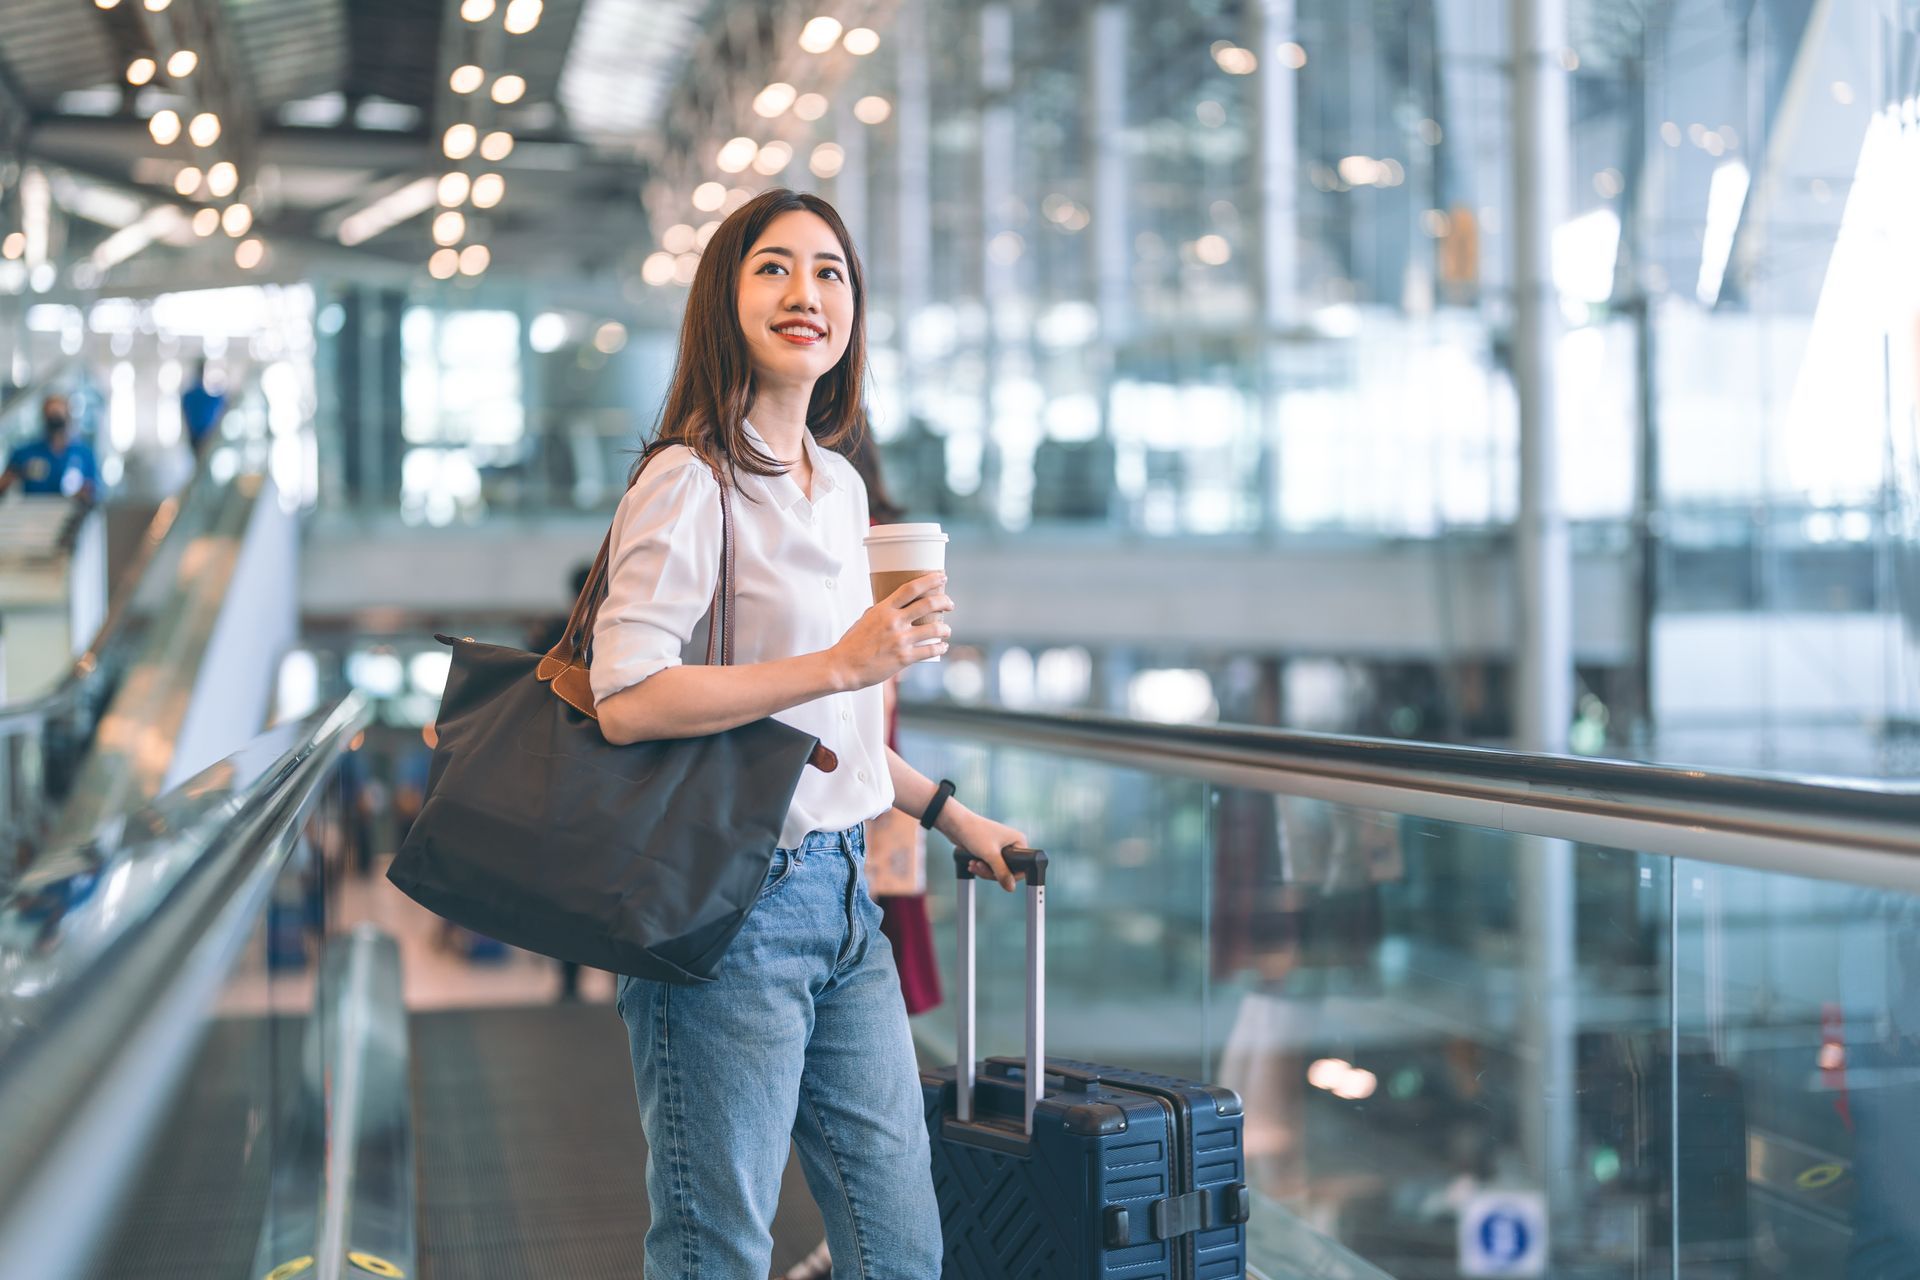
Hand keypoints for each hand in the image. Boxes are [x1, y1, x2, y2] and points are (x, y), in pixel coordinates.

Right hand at [827, 571, 951, 689]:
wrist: (844, 666)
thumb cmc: (852, 644)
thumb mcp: (864, 620)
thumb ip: (880, 612)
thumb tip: (891, 608)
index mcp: (884, 609)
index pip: (911, 588)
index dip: (929, 580)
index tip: (942, 576)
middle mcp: (894, 622)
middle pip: (928, 604)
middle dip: (944, 601)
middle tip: (950, 603)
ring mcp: (900, 640)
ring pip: (934, 629)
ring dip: (945, 629)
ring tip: (947, 630)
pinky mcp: (904, 658)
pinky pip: (930, 651)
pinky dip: (940, 647)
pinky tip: (942, 647)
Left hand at [951, 814, 1031, 892]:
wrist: (956, 823)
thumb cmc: (975, 832)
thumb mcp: (990, 855)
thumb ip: (1002, 873)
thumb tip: (1011, 887)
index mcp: (1018, 841)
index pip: (1022, 867)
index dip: (1010, 875)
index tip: (997, 877)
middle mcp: (1012, 844)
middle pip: (1008, 870)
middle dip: (991, 872)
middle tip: (980, 867)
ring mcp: (1001, 848)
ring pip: (997, 869)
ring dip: (984, 870)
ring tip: (973, 864)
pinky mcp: (990, 850)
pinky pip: (989, 865)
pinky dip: (981, 867)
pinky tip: (972, 863)